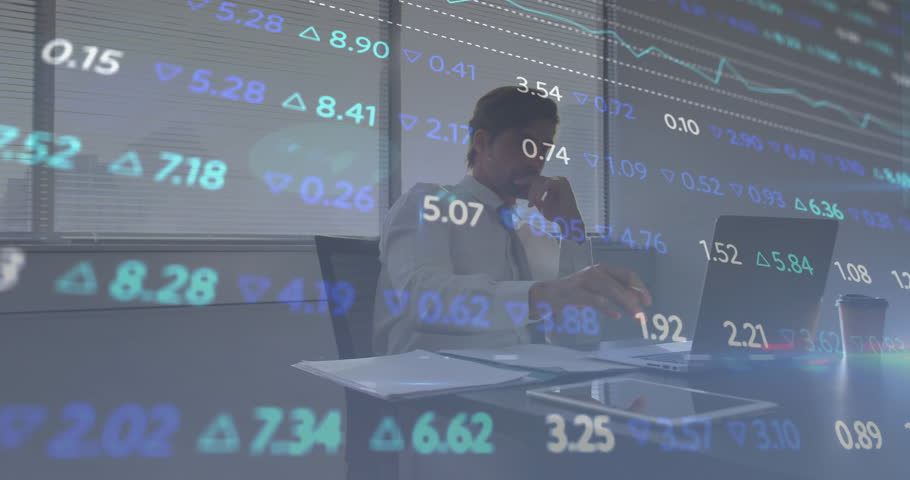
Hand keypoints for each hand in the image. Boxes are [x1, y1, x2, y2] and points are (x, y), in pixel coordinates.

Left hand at [515, 176, 582, 232]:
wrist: (568, 221)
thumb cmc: (556, 215)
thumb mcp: (541, 207)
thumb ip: (535, 200)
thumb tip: (528, 196)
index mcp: (551, 184)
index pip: (536, 179)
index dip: (525, 180)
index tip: (515, 181)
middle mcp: (556, 180)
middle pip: (537, 180)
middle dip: (531, 192)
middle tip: (530, 205)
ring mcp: (559, 180)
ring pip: (540, 181)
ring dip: (534, 193)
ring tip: (533, 204)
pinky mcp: (562, 182)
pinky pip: (546, 183)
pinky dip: (540, 191)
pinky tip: (537, 199)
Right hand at [529, 264, 651, 320]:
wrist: (547, 294)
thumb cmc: (575, 292)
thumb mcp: (597, 289)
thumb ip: (614, 292)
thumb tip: (636, 300)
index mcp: (603, 269)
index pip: (627, 274)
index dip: (639, 287)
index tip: (648, 301)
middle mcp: (595, 272)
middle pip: (620, 284)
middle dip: (634, 299)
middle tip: (644, 313)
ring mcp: (585, 281)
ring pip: (610, 290)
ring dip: (625, 303)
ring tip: (635, 316)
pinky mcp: (575, 293)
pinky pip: (595, 300)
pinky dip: (607, 309)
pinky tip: (616, 316)